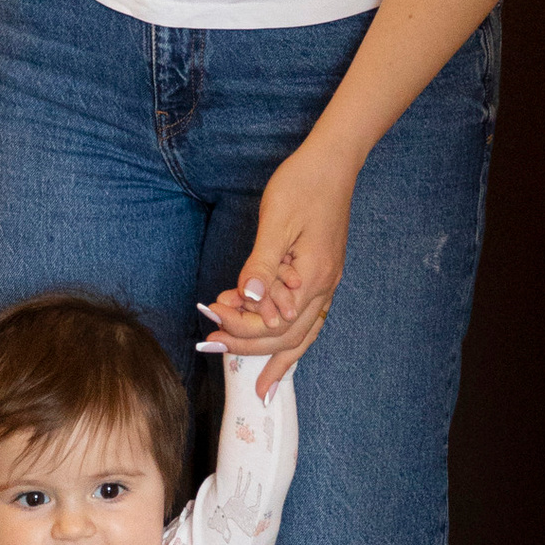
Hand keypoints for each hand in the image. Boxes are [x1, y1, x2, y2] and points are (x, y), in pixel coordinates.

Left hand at [200, 143, 354, 397]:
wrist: (333, 163)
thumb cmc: (302, 186)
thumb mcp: (277, 222)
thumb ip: (262, 264)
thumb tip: (247, 299)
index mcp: (312, 276)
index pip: (273, 321)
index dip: (240, 327)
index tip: (211, 323)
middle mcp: (324, 287)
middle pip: (288, 336)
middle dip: (251, 347)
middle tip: (215, 347)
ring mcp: (328, 283)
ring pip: (303, 335)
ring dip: (276, 355)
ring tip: (259, 381)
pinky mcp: (324, 275)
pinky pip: (309, 321)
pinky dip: (293, 341)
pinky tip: (280, 348)